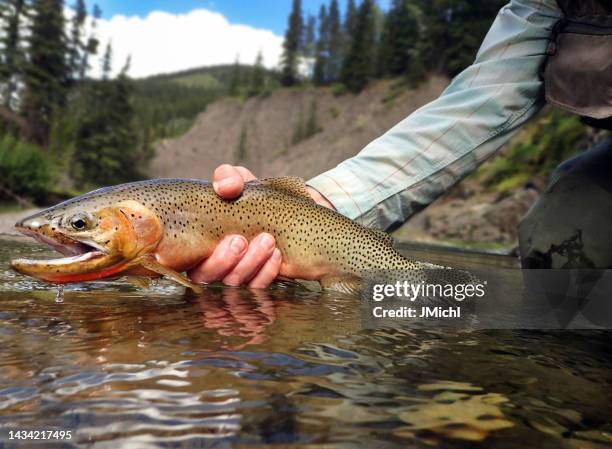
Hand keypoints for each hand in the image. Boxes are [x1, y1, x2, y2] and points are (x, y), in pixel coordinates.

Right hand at [188, 164, 333, 288]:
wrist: (285, 208)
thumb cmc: (251, 196)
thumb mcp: (239, 181)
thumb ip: (228, 177)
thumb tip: (225, 187)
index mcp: (197, 242)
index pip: (187, 261)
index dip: (201, 257)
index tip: (228, 237)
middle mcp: (211, 263)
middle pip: (207, 276)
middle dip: (224, 261)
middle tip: (241, 240)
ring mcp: (234, 274)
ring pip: (233, 283)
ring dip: (250, 264)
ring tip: (267, 242)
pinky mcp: (255, 281)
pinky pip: (257, 286)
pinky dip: (267, 273)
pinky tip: (277, 255)